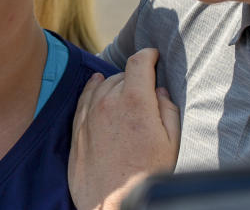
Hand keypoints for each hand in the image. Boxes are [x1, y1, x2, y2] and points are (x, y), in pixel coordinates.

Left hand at [68, 48, 179, 209]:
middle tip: (147, 87)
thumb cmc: (147, 176)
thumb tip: (160, 92)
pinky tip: (97, 84)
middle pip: (122, 75)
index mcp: (135, 101)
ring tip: (127, 89)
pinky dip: (93, 88)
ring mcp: (90, 114)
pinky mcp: (78, 128)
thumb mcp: (171, 143)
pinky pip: (85, 97)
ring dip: (116, 83)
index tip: (154, 55)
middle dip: (136, 77)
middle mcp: (108, 101)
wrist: (112, 204)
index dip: (149, 55)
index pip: (139, 62)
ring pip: (103, 85)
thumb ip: (168, 111)